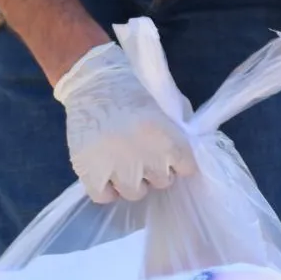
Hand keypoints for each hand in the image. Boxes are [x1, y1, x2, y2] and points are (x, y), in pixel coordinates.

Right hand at [54, 42, 197, 203]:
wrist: (94, 83)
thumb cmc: (134, 88)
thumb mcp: (167, 105)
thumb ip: (181, 129)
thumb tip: (189, 146)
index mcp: (170, 143)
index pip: (187, 169)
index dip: (179, 162)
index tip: (170, 155)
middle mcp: (148, 162)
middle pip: (162, 182)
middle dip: (156, 170)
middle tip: (144, 155)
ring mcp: (119, 171)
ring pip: (135, 193)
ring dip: (132, 181)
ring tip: (123, 165)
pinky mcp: (91, 175)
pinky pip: (104, 196)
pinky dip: (106, 189)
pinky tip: (105, 174)